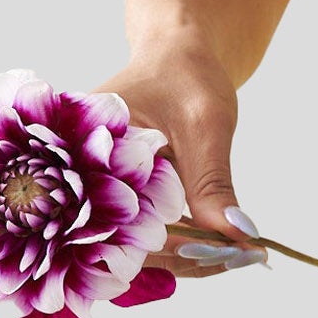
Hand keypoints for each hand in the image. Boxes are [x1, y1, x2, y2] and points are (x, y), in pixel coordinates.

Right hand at [92, 48, 266, 278]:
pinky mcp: (120, 203)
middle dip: (181, 258)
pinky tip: (220, 247)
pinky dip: (183, 247)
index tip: (219, 253)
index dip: (168, 245)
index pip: (115, 219)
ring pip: (135, 251)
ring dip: (184, 258)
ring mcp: (98, 194)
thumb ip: (212, 182)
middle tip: (235, 257)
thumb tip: (236, 237)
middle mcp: (81, 178)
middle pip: (120, 247)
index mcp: (84, 149)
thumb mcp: (206, 124)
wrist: (177, 59)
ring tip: (236, 254)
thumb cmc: (186, 76)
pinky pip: (145, 241)